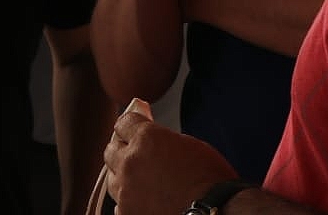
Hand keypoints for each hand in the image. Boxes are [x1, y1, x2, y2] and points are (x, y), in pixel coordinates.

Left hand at [104, 101, 237, 214]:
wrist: (216, 212)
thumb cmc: (210, 181)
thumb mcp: (188, 145)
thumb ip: (161, 137)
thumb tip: (151, 135)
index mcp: (146, 139)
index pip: (123, 123)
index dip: (131, 125)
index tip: (134, 128)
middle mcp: (130, 162)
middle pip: (111, 149)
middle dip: (123, 150)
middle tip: (138, 155)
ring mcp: (126, 190)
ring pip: (112, 178)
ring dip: (124, 176)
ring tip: (143, 182)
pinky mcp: (127, 213)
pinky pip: (119, 203)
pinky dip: (129, 200)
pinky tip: (145, 201)